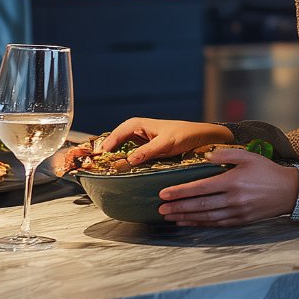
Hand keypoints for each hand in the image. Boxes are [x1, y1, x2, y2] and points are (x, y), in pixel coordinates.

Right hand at [98, 119, 232, 165]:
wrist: (202, 138)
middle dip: (105, 154)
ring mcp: (139, 143)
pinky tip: (121, 174)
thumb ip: (148, 151)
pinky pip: (130, 158)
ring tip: (105, 173)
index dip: (105, 145)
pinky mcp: (145, 153)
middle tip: (96, 168)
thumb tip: (129, 160)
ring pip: (120, 151)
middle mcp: (136, 132)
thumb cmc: (185, 135)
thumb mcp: (166, 143)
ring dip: (114, 160)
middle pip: (114, 143)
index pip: (116, 134)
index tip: (98, 157)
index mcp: (137, 124)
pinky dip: (124, 164)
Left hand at [158, 147, 298, 225]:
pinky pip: (216, 224)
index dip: (181, 191)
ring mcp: (237, 212)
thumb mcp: (248, 156)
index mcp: (233, 181)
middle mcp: (233, 199)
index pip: (201, 187)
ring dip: (186, 217)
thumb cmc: (268, 171)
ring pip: (206, 217)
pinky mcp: (241, 221)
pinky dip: (201, 224)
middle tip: (161, 208)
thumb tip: (205, 157)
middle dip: (178, 207)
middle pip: (200, 205)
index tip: (164, 193)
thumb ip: (225, 155)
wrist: (290, 191)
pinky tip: (189, 222)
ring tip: (170, 216)